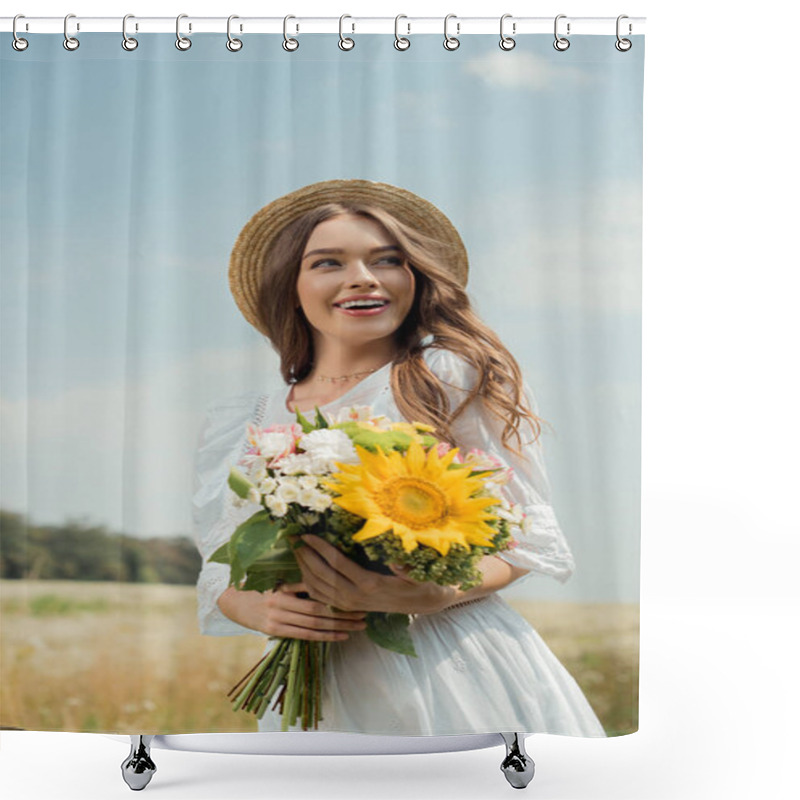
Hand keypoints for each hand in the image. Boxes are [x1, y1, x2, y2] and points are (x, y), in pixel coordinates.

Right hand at [216, 582, 366, 641]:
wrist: (230, 598)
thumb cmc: (257, 583)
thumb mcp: (276, 576)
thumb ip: (298, 579)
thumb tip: (324, 573)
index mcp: (282, 589)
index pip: (315, 597)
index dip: (337, 600)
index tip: (356, 599)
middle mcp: (280, 606)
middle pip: (319, 613)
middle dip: (343, 616)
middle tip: (364, 616)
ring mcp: (277, 620)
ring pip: (314, 626)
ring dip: (338, 628)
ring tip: (357, 628)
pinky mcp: (274, 631)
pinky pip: (303, 635)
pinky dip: (323, 636)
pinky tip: (339, 637)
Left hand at [292, 535, 458, 615]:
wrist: (425, 603)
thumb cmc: (421, 581)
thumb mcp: (419, 573)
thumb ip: (406, 568)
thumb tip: (396, 560)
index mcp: (369, 584)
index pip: (337, 564)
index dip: (320, 548)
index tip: (307, 535)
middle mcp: (355, 596)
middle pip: (322, 575)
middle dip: (305, 556)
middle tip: (292, 539)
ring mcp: (350, 604)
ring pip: (319, 587)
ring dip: (304, 569)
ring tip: (295, 550)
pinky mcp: (349, 607)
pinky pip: (322, 597)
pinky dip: (309, 584)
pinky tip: (303, 570)